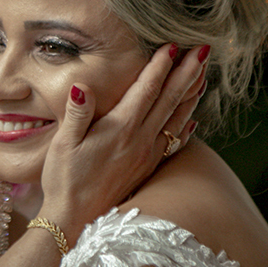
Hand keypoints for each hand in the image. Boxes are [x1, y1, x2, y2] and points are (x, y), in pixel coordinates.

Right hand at [37, 43, 205, 242]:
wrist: (74, 221)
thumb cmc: (64, 180)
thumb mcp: (63, 144)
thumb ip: (77, 113)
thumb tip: (82, 85)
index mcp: (120, 129)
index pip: (146, 90)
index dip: (160, 66)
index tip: (174, 45)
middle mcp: (139, 140)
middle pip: (170, 100)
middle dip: (187, 73)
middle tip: (204, 50)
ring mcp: (146, 155)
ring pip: (177, 120)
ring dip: (192, 95)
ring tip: (204, 76)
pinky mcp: (146, 169)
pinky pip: (174, 143)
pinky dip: (186, 128)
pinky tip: (193, 121)